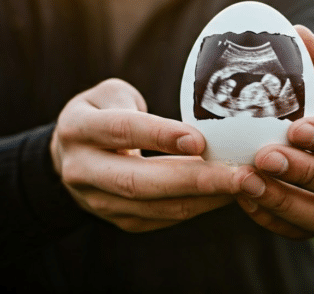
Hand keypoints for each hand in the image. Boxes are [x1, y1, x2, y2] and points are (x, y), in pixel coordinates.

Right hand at [51, 78, 235, 231]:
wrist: (69, 155)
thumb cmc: (102, 113)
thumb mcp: (110, 94)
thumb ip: (141, 101)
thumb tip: (193, 113)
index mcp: (78, 128)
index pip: (121, 131)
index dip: (159, 135)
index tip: (200, 140)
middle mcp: (82, 169)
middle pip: (139, 181)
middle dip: (194, 180)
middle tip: (240, 175)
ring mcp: (97, 201)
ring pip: (154, 206)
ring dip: (203, 198)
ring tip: (244, 185)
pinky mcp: (119, 220)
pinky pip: (162, 218)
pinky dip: (197, 207)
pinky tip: (227, 194)